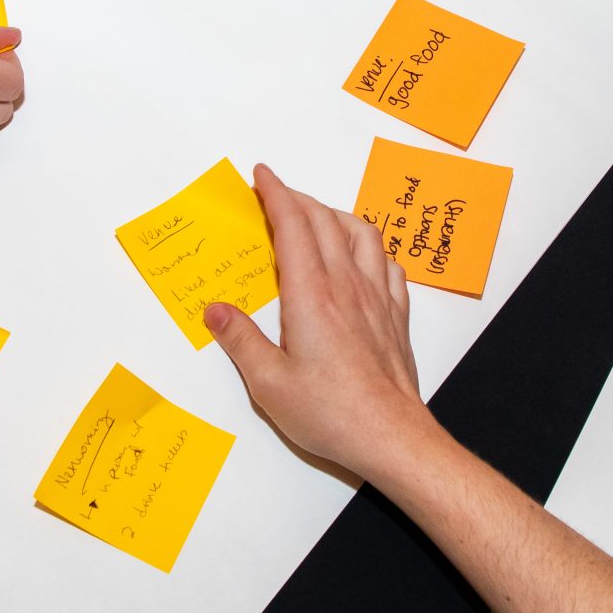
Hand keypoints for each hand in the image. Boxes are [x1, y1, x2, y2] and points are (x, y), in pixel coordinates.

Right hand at [202, 164, 444, 484]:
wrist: (391, 436)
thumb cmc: (331, 413)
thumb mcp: (269, 384)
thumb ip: (240, 341)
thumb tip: (216, 310)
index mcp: (311, 295)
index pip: (293, 226)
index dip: (276, 194)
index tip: (262, 176)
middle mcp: (347, 286)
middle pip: (325, 221)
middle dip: (299, 199)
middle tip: (277, 193)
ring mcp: (377, 299)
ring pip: (362, 235)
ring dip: (337, 216)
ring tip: (319, 217)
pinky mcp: (396, 318)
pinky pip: (389, 266)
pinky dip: (372, 248)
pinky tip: (364, 258)